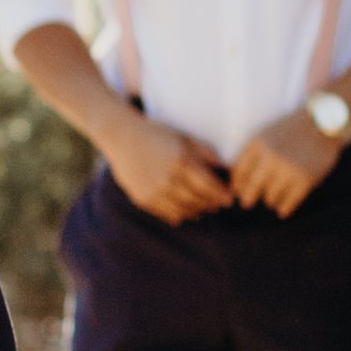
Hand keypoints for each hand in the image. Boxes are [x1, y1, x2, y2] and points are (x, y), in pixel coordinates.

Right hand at [105, 114, 230, 223]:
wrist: (122, 137)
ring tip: (202, 209)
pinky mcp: (142, 199)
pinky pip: (166, 213)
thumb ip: (207, 153)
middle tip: (218, 205)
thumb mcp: (185, 138)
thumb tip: (228, 169)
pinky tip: (184, 212)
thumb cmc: (157, 135)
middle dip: (211, 204)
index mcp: (182, 162)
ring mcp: (154, 191)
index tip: (229, 198)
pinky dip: (178, 215)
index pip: (210, 186)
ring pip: (184, 210)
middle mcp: (168, 179)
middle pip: (198, 200)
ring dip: (196, 211)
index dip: (222, 195)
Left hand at [227, 105, 345, 217]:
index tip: (238, 190)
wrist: (323, 123)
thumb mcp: (265, 135)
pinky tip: (283, 209)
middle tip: (247, 203)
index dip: (237, 184)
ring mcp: (289, 169)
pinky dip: (284, 209)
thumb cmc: (290, 132)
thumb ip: (249, 155)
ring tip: (271, 199)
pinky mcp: (306, 179)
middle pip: (251, 189)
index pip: (239, 172)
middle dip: (248, 198)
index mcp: (259, 144)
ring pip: (270, 198)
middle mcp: (272, 157)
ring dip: (270, 201)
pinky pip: (288, 203)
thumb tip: (236, 186)